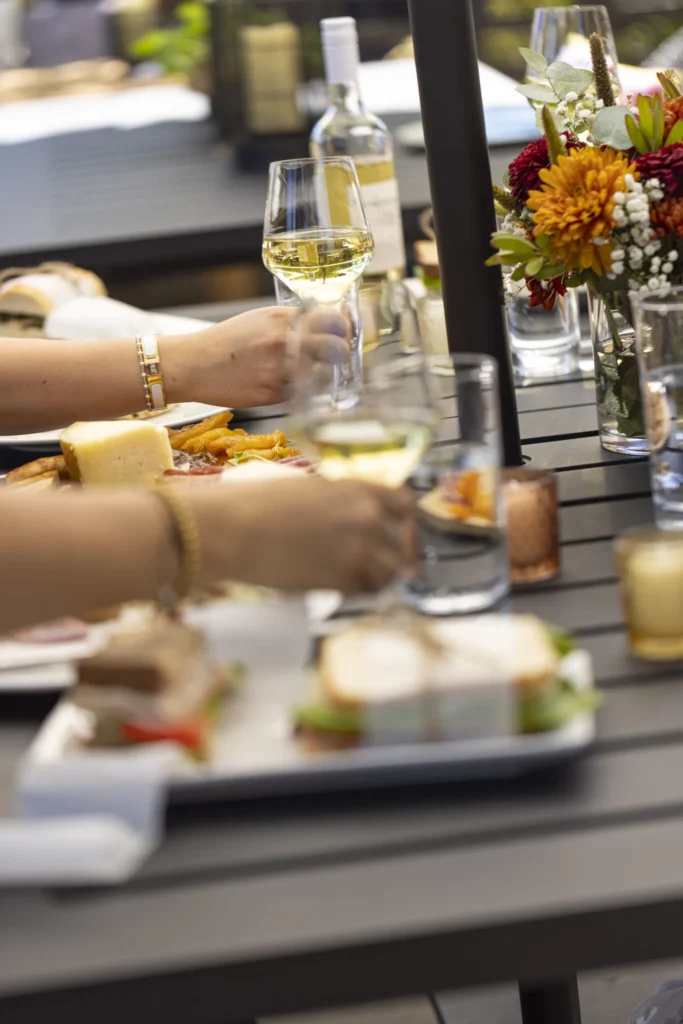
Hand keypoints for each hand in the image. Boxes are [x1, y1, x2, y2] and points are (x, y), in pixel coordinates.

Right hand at [162, 306, 348, 409]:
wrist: (194, 365)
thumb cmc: (227, 342)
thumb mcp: (260, 320)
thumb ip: (292, 322)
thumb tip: (325, 327)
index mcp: (282, 318)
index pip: (332, 319)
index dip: (344, 328)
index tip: (345, 334)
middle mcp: (284, 341)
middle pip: (336, 347)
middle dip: (344, 354)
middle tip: (341, 359)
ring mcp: (280, 369)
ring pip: (325, 375)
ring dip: (328, 376)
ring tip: (321, 375)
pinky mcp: (274, 393)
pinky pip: (304, 393)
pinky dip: (307, 391)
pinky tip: (298, 386)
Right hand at [189, 476, 414, 592]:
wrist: (232, 530)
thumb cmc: (255, 503)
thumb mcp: (308, 488)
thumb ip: (339, 502)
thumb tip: (351, 521)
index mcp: (357, 489)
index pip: (404, 504)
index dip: (404, 520)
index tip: (400, 532)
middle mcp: (367, 518)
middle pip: (403, 541)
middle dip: (397, 553)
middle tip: (389, 564)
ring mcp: (358, 551)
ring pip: (390, 572)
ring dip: (380, 576)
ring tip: (363, 580)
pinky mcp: (342, 581)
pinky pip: (366, 591)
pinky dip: (359, 592)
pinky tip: (344, 588)